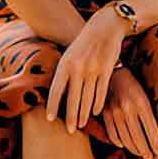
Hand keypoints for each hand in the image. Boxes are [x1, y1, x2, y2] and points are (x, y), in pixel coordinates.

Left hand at [44, 12, 127, 133]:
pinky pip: (101, 92)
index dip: (52, 105)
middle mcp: (78, 68)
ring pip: (88, 98)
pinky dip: (98, 104)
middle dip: (71, 117)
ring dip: (84, 114)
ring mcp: (93, 69)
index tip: (50, 119)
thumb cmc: (83, 45)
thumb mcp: (69, 56)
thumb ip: (63, 74)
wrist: (104, 28)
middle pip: (73, 99)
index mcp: (65, 64)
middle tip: (70, 130)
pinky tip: (95, 112)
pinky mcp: (107, 70)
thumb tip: (55, 96)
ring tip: (81, 124)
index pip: (56, 90)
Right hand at [102, 68, 157, 158]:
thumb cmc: (134, 85)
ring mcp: (115, 112)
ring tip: (140, 153)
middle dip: (145, 150)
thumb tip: (154, 134)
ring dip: (134, 149)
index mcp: (141, 103)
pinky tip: (123, 145)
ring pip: (125, 138)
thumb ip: (148, 113)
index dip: (155, 143)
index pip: (151, 129)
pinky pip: (112, 134)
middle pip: (138, 137)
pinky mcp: (105, 114)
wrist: (113, 73)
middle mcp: (128, 109)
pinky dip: (118, 142)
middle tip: (150, 157)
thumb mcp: (145, 95)